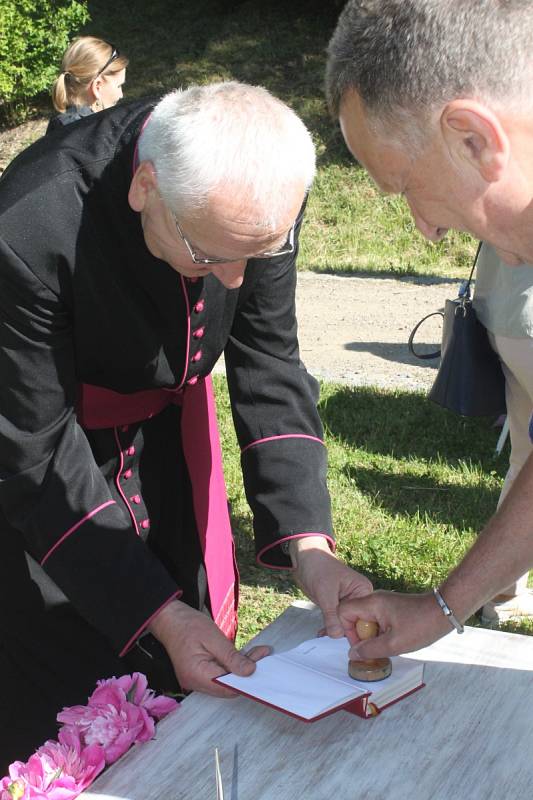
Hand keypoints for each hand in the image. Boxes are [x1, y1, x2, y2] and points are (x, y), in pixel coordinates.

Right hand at [148, 600, 269, 696]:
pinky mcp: (199, 674)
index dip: (246, 680)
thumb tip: (249, 672)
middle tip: (262, 654)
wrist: (169, 619)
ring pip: (225, 681)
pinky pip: (219, 675)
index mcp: (197, 675)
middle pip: (227, 686)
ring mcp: (196, 680)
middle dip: (246, 672)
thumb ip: (231, 656)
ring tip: (257, 653)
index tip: (262, 665)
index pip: (227, 688)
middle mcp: (195, 683)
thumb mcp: (213, 637)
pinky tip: (244, 656)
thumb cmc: (188, 625)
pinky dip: (232, 667)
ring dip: (241, 668)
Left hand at [290, 536, 372, 637]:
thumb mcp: (325, 592)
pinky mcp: (336, 606)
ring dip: (336, 630)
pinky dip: (330, 626)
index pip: (367, 617)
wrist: (304, 558)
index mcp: (363, 591)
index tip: (350, 643)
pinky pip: (336, 621)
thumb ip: (332, 614)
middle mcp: (359, 598)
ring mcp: (347, 602)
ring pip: (346, 623)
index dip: (359, 630)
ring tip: (324, 635)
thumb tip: (337, 635)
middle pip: (358, 622)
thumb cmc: (318, 567)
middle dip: (346, 632)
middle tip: (332, 638)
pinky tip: (322, 632)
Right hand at [337, 590, 451, 658]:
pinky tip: (394, 641)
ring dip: (372, 636)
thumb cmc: (421, 625)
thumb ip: (370, 649)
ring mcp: (383, 603)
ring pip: (366, 620)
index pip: (343, 611)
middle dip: (361, 635)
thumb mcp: (394, 643)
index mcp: (372, 603)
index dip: (347, 630)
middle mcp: (375, 600)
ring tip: (387, 646)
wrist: (445, 612)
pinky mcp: (392, 608)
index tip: (362, 644)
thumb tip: (353, 653)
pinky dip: (381, 632)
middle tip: (376, 648)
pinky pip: (377, 620)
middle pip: (354, 616)